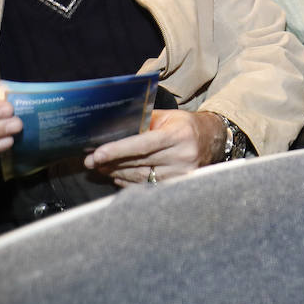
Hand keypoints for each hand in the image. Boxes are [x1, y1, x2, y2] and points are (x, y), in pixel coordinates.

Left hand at [85, 109, 221, 186]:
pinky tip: (116, 175)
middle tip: (90, 161)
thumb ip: (144, 121)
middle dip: (110, 162)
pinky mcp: (178, 184)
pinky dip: (128, 181)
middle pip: (138, 163)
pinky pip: (146, 185)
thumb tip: (113, 127)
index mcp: (178, 135)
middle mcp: (181, 156)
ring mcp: (181, 173)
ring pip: (139, 177)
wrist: (212, 140)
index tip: (96, 154)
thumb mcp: (168, 117)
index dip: (118, 150)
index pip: (143, 145)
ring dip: (116, 172)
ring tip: (100, 167)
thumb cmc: (185, 126)